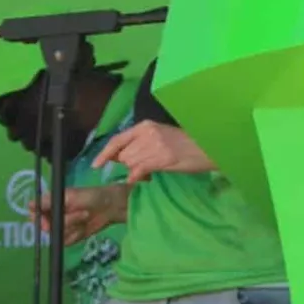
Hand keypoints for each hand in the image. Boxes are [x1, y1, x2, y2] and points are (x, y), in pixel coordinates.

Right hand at [30, 185, 128, 244]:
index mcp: (50, 204)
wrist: (110, 207)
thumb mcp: (70, 195)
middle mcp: (53, 216)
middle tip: (77, 215)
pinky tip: (85, 226)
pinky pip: (66, 241)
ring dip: (73, 226)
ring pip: (56, 234)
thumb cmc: (90, 196)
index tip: (48, 219)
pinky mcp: (69, 237)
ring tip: (85, 215)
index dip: (38, 218)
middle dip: (63, 222)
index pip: (34, 213)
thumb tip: (30, 204)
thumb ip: (50, 201)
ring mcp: (61, 227)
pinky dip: (76, 234)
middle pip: (45, 227)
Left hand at [92, 120, 215, 182]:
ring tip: (153, 169)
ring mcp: (154, 145)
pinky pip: (139, 171)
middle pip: (123, 155)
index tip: (95, 165)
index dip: (104, 153)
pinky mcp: (161, 158)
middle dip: (130, 164)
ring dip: (138, 170)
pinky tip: (147, 177)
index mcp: (146, 125)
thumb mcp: (161, 137)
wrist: (208, 147)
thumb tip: (119, 157)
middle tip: (146, 167)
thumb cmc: (187, 143)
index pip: (118, 139)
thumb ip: (140, 143)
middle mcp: (148, 133)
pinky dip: (138, 177)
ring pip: (130, 164)